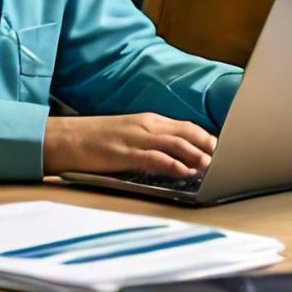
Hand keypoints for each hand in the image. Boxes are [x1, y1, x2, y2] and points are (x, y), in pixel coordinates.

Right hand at [42, 113, 217, 177]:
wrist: (64, 138)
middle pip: (187, 132)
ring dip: (197, 155)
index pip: (186, 126)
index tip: (222, 149)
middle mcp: (147, 124)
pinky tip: (185, 171)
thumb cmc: (95, 140)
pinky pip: (154, 158)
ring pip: (176, 143)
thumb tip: (174, 156)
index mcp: (148, 120)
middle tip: (227, 158)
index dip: (206, 138)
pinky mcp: (124, 152)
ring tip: (213, 166)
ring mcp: (136, 137)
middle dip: (208, 145)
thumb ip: (151, 142)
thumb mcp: (128, 135)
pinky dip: (173, 164)